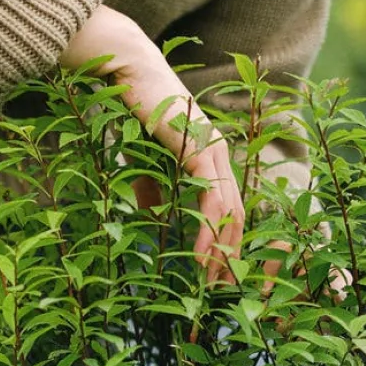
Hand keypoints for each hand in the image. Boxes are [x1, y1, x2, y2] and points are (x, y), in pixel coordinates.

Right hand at [60, 6, 243, 282]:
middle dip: (230, 256)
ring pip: (229, 213)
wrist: (129, 73)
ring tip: (211, 284)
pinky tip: (198, 258)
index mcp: (209, 157)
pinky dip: (207, 233)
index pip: (227, 208)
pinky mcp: (200, 151)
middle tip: (220, 292)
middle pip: (237, 215)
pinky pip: (211, 201)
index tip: (214, 275)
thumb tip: (156, 220)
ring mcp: (214, 152)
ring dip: (222, 252)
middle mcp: (219, 155)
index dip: (225, 242)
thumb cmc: (133, 111)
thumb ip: (153, 191)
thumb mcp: (143, 163)